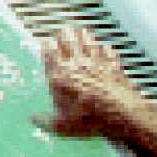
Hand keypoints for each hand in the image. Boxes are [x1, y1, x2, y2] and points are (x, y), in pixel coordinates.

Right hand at [40, 27, 156, 145]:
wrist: (121, 114)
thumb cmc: (91, 118)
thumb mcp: (63, 125)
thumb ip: (46, 121)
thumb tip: (35, 119)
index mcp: (60, 74)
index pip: (48, 50)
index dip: (46, 46)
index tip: (45, 45)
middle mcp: (76, 63)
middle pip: (66, 37)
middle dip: (63, 34)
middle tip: (61, 33)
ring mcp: (96, 62)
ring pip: (86, 39)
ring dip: (82, 35)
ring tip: (80, 31)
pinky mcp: (113, 65)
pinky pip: (107, 49)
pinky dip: (104, 47)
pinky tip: (104, 47)